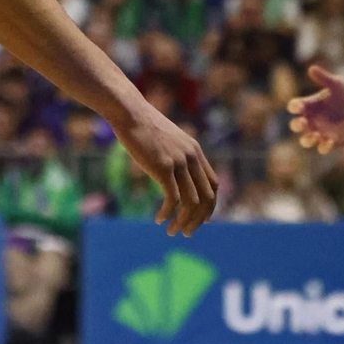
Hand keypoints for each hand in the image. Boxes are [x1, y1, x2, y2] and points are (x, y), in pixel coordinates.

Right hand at [114, 106, 217, 237]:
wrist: (129, 112)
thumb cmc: (142, 125)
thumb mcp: (166, 139)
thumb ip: (174, 154)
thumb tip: (172, 170)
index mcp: (195, 150)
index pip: (213, 185)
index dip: (210, 205)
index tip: (203, 220)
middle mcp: (191, 157)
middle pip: (207, 197)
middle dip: (199, 219)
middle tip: (186, 232)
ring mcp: (179, 162)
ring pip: (191, 202)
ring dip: (183, 221)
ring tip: (172, 231)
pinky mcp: (163, 167)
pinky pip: (172, 199)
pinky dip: (167, 213)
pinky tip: (159, 219)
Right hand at [287, 65, 343, 153]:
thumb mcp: (337, 84)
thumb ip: (324, 78)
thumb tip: (311, 68)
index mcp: (309, 105)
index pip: (294, 106)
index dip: (294, 107)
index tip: (299, 106)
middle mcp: (311, 120)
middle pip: (296, 125)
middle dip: (297, 125)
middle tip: (303, 122)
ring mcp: (319, 132)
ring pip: (305, 140)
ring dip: (307, 140)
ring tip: (315, 136)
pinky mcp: (330, 141)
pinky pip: (322, 148)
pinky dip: (324, 146)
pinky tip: (330, 141)